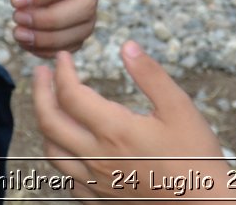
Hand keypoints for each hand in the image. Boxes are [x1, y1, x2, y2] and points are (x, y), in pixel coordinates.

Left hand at [0, 0, 98, 55]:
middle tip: (16, 19)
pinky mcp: (82, 14)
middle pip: (84, 6)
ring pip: (84, 26)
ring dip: (51, 38)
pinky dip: (53, 47)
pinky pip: (76, 38)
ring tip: (19, 34)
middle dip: (49, 20)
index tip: (14, 1)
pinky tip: (28, 43)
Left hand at [33, 42, 235, 200]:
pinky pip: (66, 178)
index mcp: (114, 130)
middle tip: (41, 72)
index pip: (71, 95)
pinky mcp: (100, 200)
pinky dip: (60, 156)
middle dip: (40, 92)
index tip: (63, 57)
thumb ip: (150, 75)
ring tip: (49, 105)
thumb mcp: (179, 108)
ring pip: (52, 153)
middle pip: (50, 122)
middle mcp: (97, 158)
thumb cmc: (196, 157)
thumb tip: (127, 46)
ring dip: (45, 124)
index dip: (62, 72)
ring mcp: (95, 182)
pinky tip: (68, 146)